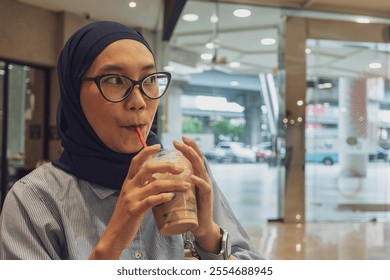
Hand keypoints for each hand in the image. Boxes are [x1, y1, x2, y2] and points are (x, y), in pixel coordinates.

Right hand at [90, 144, 190, 258]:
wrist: (114, 235)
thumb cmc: (126, 216)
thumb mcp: (131, 197)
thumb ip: (142, 188)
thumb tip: (157, 180)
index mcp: (128, 182)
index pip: (136, 161)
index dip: (147, 151)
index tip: (159, 145)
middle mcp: (129, 187)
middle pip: (148, 169)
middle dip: (166, 166)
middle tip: (181, 168)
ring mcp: (131, 198)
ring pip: (155, 185)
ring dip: (173, 184)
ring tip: (186, 186)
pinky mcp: (135, 210)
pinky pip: (152, 200)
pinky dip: (164, 197)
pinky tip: (173, 196)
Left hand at [173, 137, 220, 253]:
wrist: (198, 226)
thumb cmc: (187, 208)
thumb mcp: (179, 192)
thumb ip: (172, 183)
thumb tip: (153, 176)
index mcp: (196, 175)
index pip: (192, 158)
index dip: (186, 147)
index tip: (176, 140)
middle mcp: (202, 178)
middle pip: (198, 159)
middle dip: (190, 147)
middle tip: (180, 139)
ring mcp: (206, 187)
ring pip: (202, 169)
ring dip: (194, 158)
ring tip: (186, 150)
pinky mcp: (207, 198)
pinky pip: (204, 187)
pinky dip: (198, 181)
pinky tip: (192, 176)